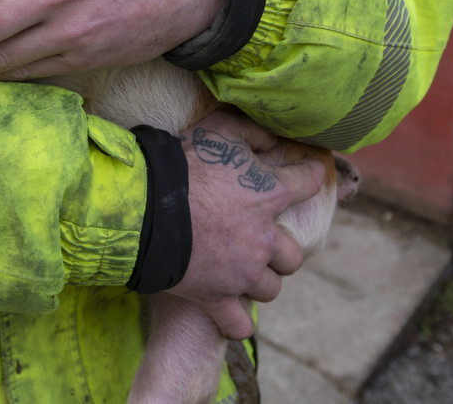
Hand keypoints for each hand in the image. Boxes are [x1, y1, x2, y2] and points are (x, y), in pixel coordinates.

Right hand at [168, 111, 326, 339]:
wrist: (142, 206)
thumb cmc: (181, 163)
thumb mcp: (220, 129)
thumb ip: (254, 133)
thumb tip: (273, 142)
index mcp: (271, 194)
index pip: (309, 183)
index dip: (309, 175)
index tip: (305, 174)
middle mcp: (265, 237)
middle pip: (293, 255)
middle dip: (281, 248)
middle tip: (261, 239)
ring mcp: (243, 272)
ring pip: (271, 289)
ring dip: (261, 280)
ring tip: (244, 272)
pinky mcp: (216, 297)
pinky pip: (239, 324)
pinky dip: (237, 322)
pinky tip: (232, 313)